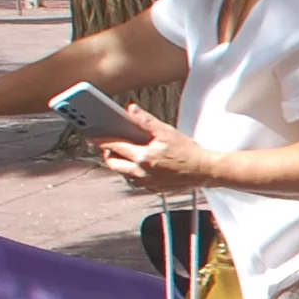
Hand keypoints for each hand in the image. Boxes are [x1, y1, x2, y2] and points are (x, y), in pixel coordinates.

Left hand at [96, 108, 215, 193]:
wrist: (205, 171)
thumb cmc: (189, 152)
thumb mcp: (167, 132)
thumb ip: (146, 121)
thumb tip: (131, 110)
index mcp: (143, 157)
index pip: (114, 146)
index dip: (101, 140)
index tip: (93, 136)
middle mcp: (141, 172)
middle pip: (113, 164)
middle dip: (108, 154)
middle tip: (110, 146)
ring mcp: (146, 182)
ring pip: (123, 173)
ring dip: (120, 164)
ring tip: (125, 154)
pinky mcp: (153, 189)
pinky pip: (135, 181)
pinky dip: (132, 172)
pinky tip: (139, 164)